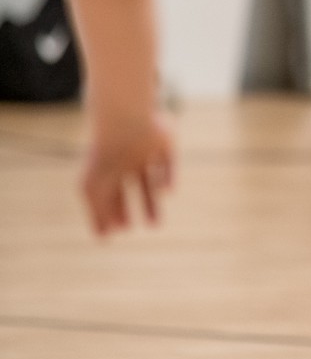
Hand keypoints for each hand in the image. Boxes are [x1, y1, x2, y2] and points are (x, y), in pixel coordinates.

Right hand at [81, 111, 174, 235]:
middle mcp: (127, 158)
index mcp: (108, 165)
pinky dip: (170, 178)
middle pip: (134, 186)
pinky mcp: (165, 141)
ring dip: (154, 201)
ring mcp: (146, 148)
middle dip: (140, 207)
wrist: (125, 120)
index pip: (112, 192)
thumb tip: (103, 239)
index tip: (121, 229)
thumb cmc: (105, 156)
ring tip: (155, 225)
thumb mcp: (93, 189)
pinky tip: (167, 192)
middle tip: (151, 227)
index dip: (116, 211)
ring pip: (152, 177)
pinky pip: (170, 161)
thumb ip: (97, 213)